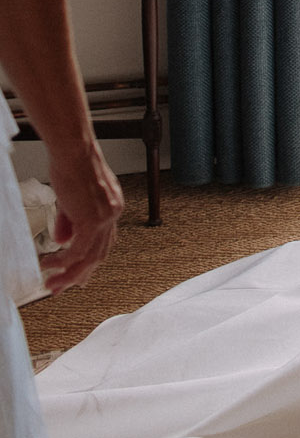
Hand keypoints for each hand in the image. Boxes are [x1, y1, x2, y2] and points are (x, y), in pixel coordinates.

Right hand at [40, 136, 123, 292]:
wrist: (73, 150)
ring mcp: (106, 217)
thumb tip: (62, 242)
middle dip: (78, 275)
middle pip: (98, 255)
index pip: (103, 242)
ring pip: (89, 259)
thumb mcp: (69, 197)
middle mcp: (113, 214)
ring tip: (51, 284)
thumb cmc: (70, 165)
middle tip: (60, 287)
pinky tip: (48, 264)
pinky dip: (61, 262)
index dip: (89, 261)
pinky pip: (76, 251)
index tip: (77, 276)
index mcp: (112, 207)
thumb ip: (68, 220)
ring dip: (68, 275)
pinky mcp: (93, 219)